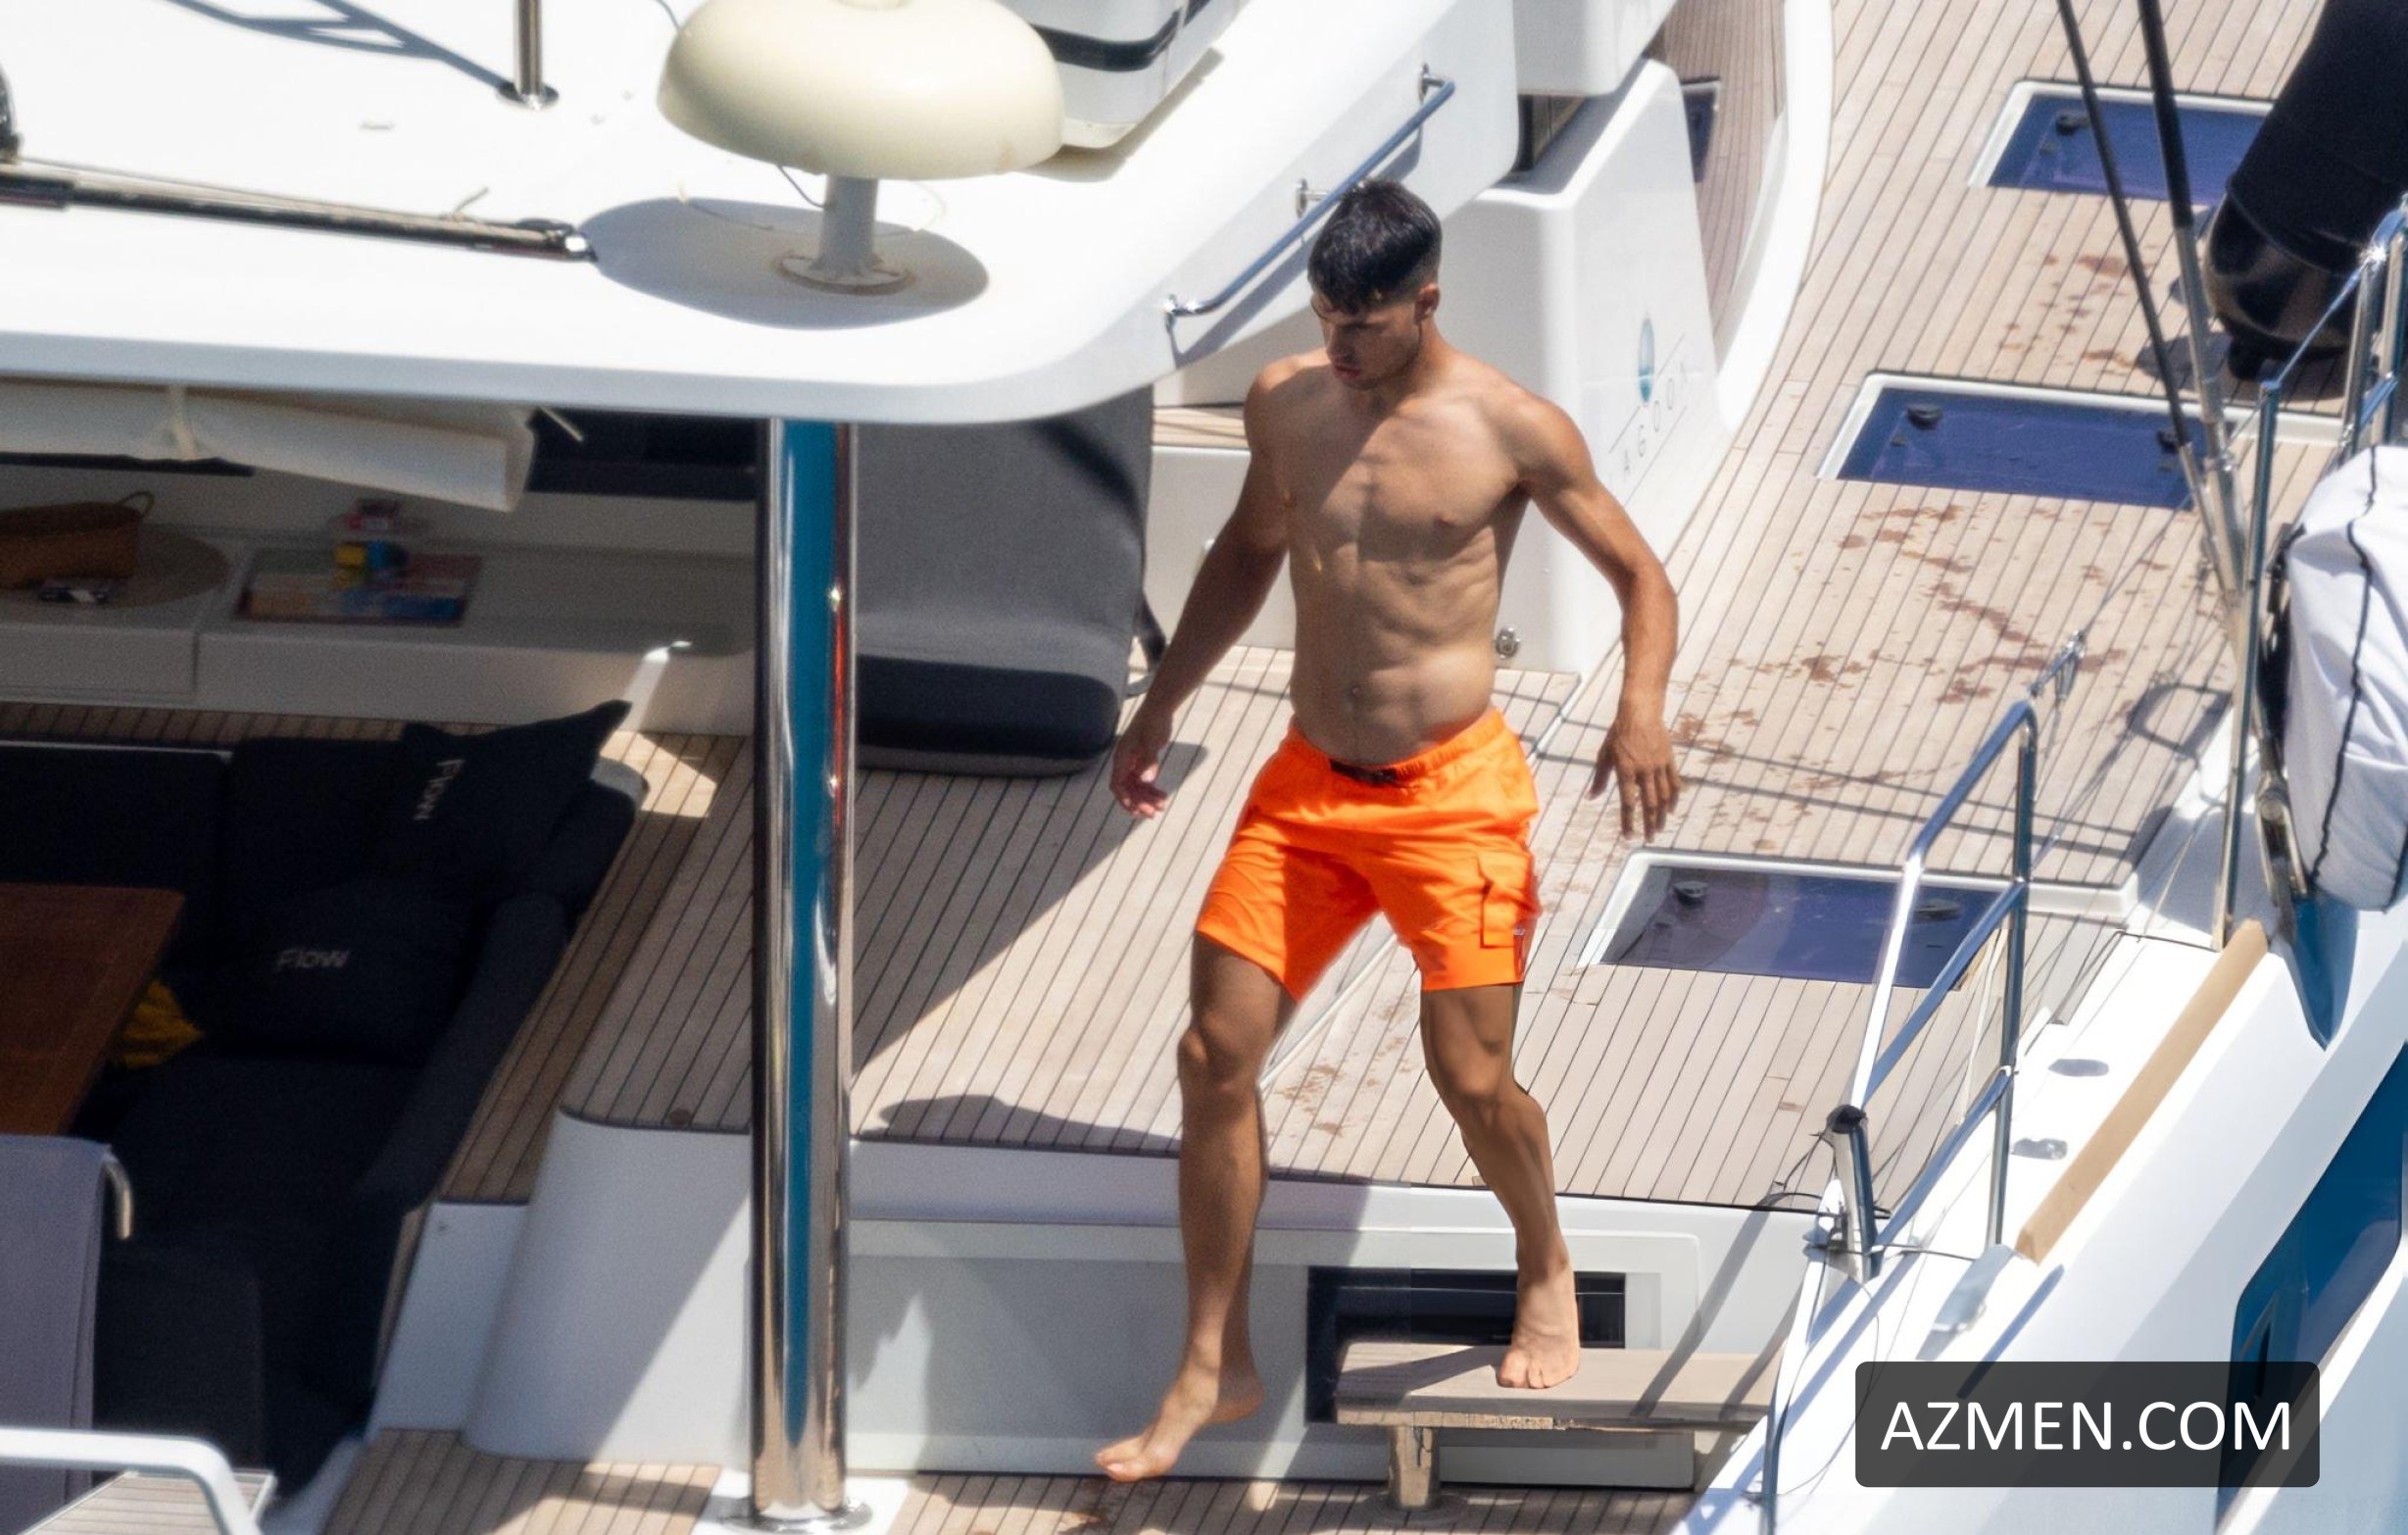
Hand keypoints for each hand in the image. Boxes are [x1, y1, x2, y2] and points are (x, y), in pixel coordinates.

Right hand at [1111, 707, 1174, 818]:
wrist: (1160, 708)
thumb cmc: (1153, 722)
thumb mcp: (1152, 742)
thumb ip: (1149, 761)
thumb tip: (1146, 780)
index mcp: (1122, 758)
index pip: (1117, 784)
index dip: (1124, 798)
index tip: (1134, 810)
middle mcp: (1125, 762)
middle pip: (1128, 789)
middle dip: (1139, 803)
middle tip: (1152, 814)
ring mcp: (1133, 762)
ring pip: (1137, 787)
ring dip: (1147, 799)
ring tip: (1161, 808)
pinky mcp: (1142, 761)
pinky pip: (1144, 781)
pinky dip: (1152, 790)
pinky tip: (1162, 797)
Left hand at [1590, 709, 1680, 839]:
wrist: (1640, 713)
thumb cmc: (1618, 735)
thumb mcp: (1604, 756)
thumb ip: (1600, 779)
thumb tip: (1591, 798)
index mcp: (1625, 771)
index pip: (1628, 803)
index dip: (1628, 822)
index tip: (1628, 837)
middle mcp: (1643, 771)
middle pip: (1649, 805)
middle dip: (1649, 825)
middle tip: (1649, 839)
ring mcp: (1658, 766)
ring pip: (1663, 797)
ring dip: (1662, 816)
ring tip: (1659, 829)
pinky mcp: (1668, 761)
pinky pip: (1674, 783)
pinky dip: (1673, 798)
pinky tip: (1671, 810)